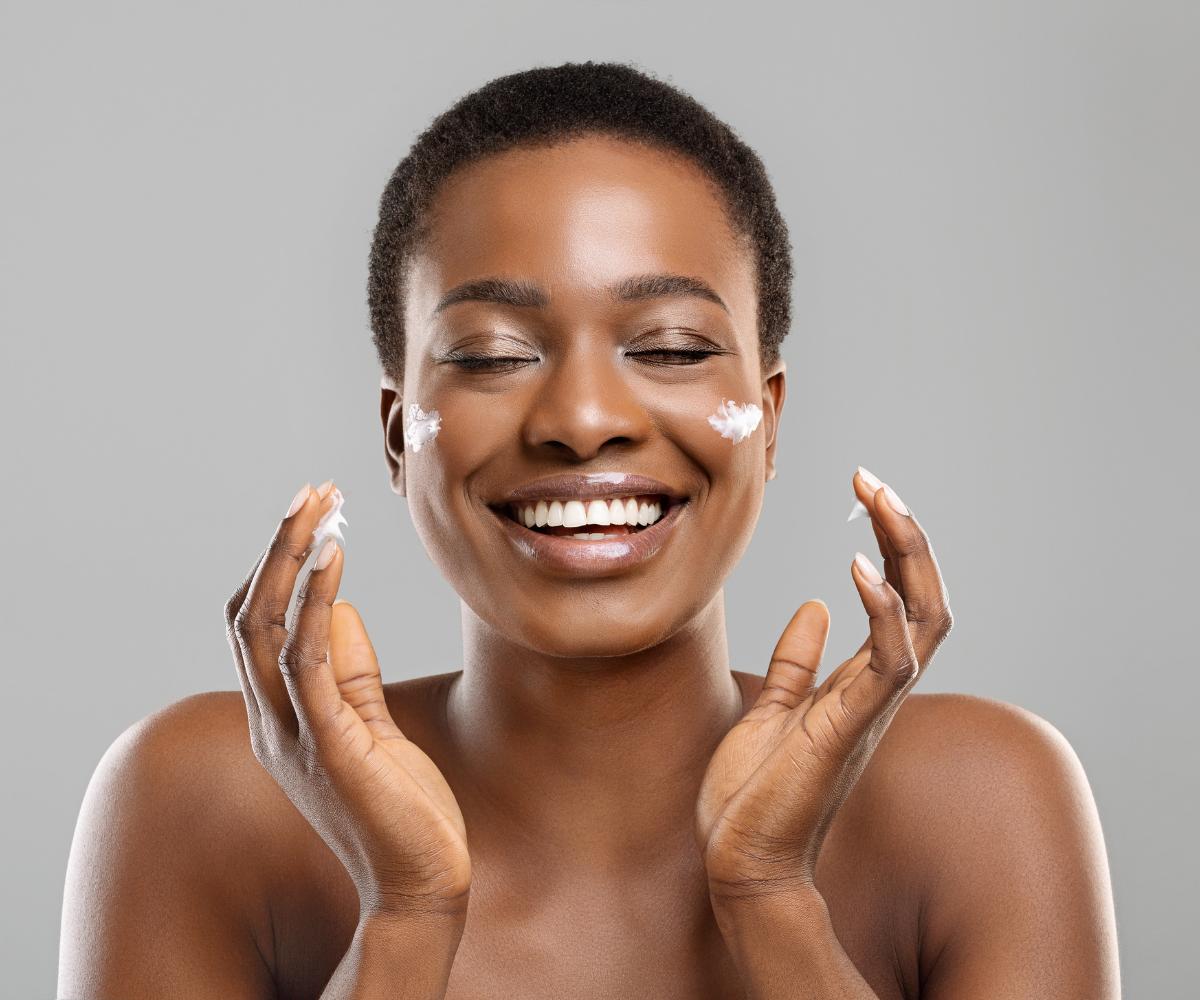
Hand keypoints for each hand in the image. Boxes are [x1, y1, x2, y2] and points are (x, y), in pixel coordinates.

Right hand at [225, 483, 470, 921]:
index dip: (276, 567)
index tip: (314, 516)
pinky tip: (334, 557)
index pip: (254, 628)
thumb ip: (348, 668)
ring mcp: (294, 735)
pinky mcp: (330, 743)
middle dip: (276, 547)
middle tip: (311, 491)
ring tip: (317, 505)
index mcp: (279, 718)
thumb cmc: (399, 804)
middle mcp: (272, 723)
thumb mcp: (369, 722)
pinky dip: (313, 602)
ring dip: (288, 558)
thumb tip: (334, 603)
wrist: (421, 880)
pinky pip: (307, 660)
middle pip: (246, 615)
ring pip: (263, 627)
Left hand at [696, 468, 951, 902]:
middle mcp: (877, 691)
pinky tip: (859, 570)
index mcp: (861, 683)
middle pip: (927, 599)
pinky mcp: (848, 728)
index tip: (864, 489)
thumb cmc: (756, 793)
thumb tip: (815, 606)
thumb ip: (800, 660)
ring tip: (881, 500)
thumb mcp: (775, 708)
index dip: (893, 544)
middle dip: (909, 535)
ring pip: (926, 621)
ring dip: (908, 556)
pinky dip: (883, 613)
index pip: (902, 601)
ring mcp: (869, 709)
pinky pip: (889, 664)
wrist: (742, 859)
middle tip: (874, 479)